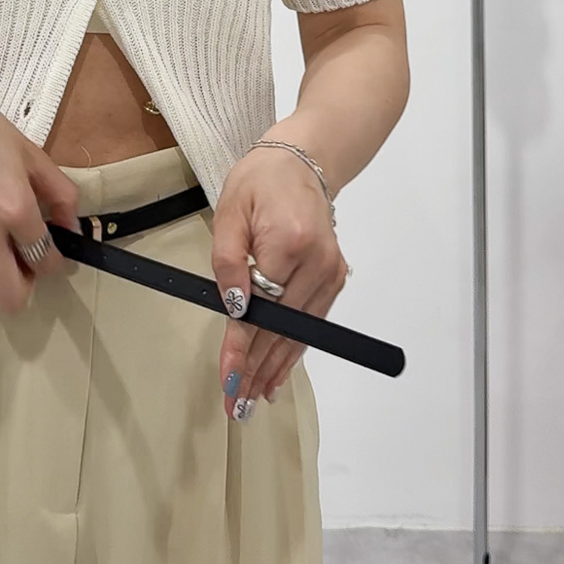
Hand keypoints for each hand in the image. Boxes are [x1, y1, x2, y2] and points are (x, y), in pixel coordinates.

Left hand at [210, 135, 349, 416]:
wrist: (303, 161)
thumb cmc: (260, 182)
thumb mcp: (230, 212)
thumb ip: (228, 261)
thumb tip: (235, 308)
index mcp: (288, 242)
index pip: (262, 308)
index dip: (243, 347)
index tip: (229, 378)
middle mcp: (317, 262)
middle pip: (283, 328)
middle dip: (257, 368)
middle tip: (236, 403)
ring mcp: (331, 272)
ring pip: (300, 332)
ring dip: (275, 367)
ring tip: (253, 398)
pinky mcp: (336, 277)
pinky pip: (311, 322)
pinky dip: (293, 349)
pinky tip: (277, 372)